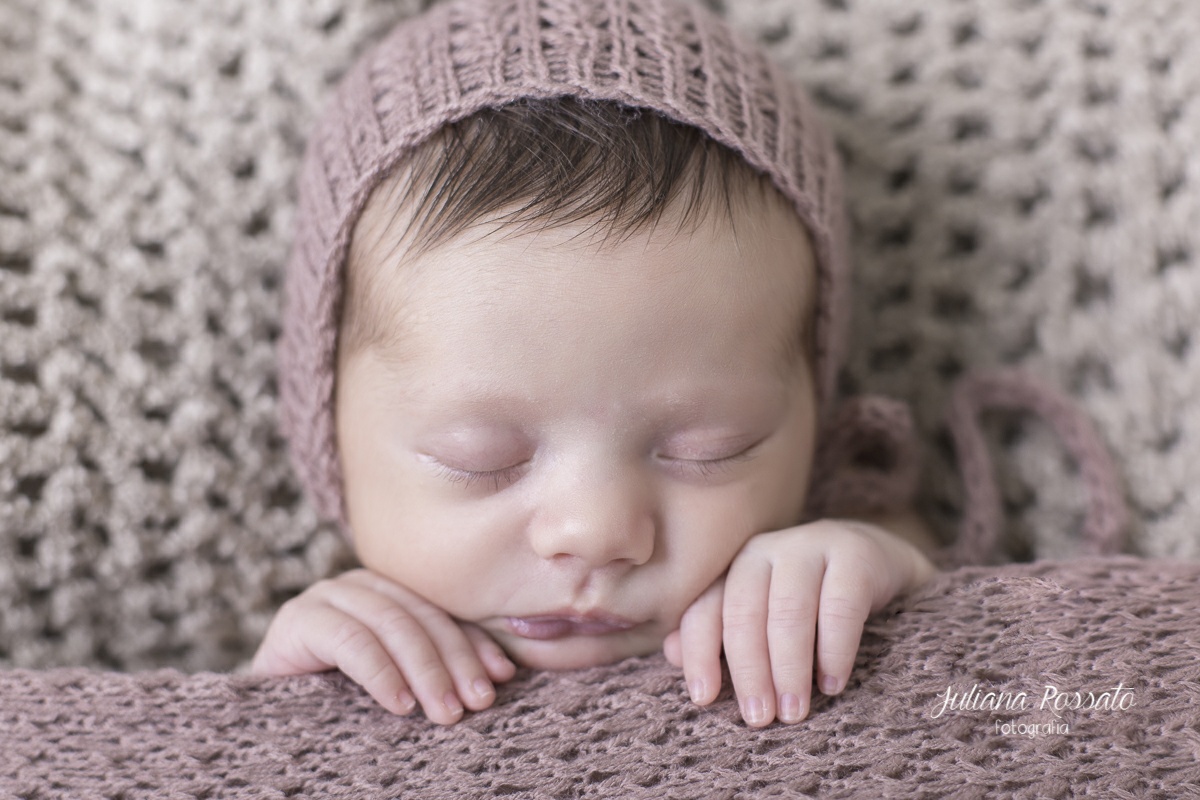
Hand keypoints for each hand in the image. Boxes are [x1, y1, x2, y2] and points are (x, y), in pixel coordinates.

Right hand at [250, 568, 516, 724]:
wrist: (267, 723)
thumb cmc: (342, 706)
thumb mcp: (398, 682)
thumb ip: (437, 668)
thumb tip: (503, 675)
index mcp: (389, 592)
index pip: (441, 613)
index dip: (474, 644)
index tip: (502, 678)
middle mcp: (360, 585)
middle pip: (420, 616)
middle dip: (454, 661)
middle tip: (476, 703)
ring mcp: (326, 597)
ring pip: (391, 625)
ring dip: (424, 671)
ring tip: (445, 711)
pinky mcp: (297, 620)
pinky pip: (350, 641)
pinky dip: (380, 673)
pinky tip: (400, 704)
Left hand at [662, 519, 935, 726]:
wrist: (878, 563)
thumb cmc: (810, 603)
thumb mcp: (762, 619)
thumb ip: (719, 635)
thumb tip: (672, 653)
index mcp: (735, 568)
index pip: (705, 609)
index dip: (700, 654)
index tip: (704, 699)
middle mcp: (766, 550)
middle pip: (744, 610)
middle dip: (748, 669)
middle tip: (760, 718)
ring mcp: (811, 545)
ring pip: (788, 608)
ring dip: (788, 666)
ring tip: (794, 711)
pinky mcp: (856, 554)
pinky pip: (840, 605)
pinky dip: (834, 649)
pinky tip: (833, 683)